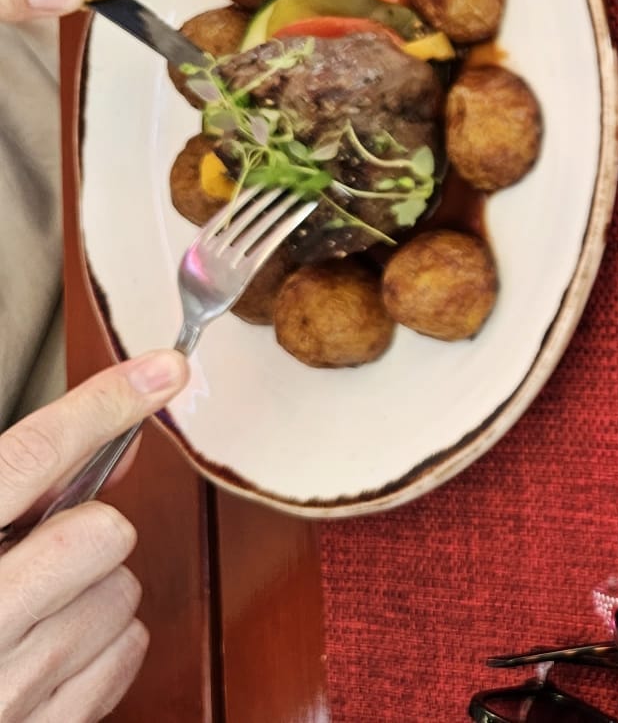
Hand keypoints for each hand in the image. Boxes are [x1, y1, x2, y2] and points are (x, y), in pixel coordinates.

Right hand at [0, 351, 188, 722]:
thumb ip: (19, 489)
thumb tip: (117, 443)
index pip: (24, 462)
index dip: (99, 407)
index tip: (161, 371)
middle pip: (102, 533)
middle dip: (85, 534)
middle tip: (37, 555)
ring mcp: (7, 687)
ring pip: (123, 593)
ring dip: (91, 593)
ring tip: (31, 612)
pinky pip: (128, 650)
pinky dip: (103, 644)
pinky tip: (49, 651)